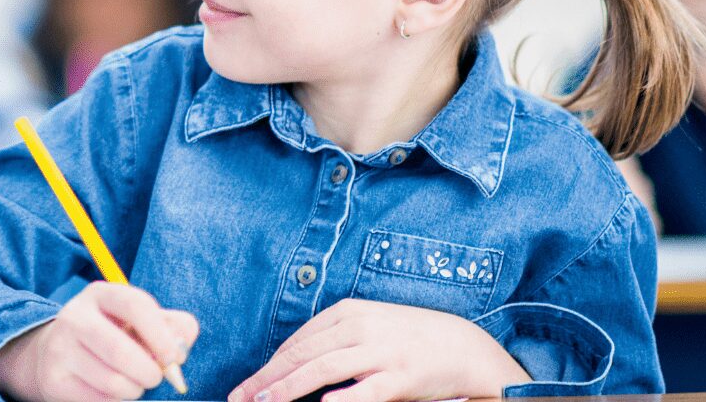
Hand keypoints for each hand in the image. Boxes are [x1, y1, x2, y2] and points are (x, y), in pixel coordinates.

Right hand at [0, 281, 197, 401]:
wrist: (56, 352)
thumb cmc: (113, 334)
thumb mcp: (140, 321)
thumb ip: (172, 326)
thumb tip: (181, 348)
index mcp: (100, 294)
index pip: (135, 306)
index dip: (161, 335)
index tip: (174, 357)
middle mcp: (74, 316)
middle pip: (120, 350)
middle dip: (149, 373)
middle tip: (155, 377)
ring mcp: (60, 348)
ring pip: (113, 382)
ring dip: (135, 390)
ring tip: (133, 384)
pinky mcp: (53, 379)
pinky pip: (99, 401)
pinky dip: (115, 401)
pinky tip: (110, 390)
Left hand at [230, 298, 527, 401]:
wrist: (464, 346)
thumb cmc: (408, 338)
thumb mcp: (368, 326)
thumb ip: (333, 339)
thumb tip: (291, 362)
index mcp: (347, 313)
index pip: (296, 342)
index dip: (267, 366)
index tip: (245, 387)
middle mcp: (360, 328)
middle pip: (302, 355)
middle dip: (267, 379)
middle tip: (241, 397)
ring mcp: (381, 352)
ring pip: (323, 370)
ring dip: (288, 388)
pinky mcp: (401, 377)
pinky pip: (364, 391)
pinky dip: (341, 398)